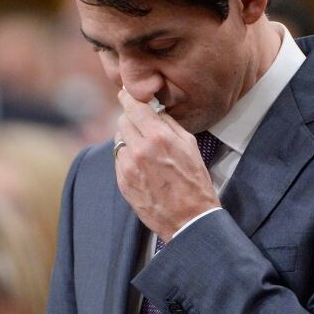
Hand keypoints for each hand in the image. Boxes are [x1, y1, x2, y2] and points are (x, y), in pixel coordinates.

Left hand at [115, 89, 220, 242]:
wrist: (189, 220)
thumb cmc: (195, 181)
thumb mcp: (189, 145)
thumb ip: (168, 123)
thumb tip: (153, 109)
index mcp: (159, 137)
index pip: (134, 106)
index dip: (128, 97)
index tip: (126, 94)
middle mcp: (140, 150)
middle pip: (122, 120)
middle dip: (131, 119)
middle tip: (142, 125)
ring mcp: (128, 167)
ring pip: (119, 139)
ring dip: (129, 139)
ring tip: (145, 150)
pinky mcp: (122, 182)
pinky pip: (119, 159)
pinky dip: (127, 157)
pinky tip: (143, 166)